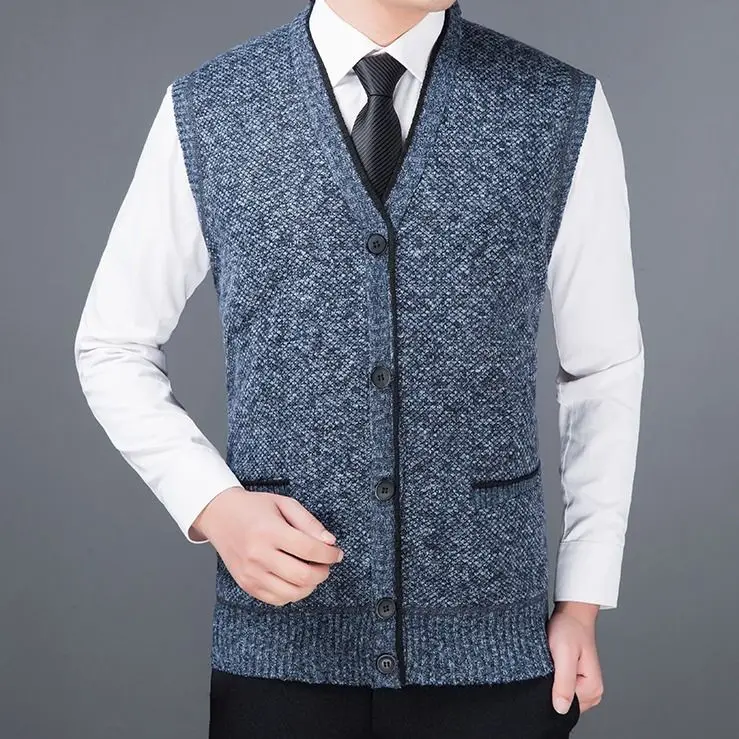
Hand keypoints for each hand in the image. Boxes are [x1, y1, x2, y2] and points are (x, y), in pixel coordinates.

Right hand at [190, 486, 343, 605]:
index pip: (309, 549)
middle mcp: (258, 554)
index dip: (329, 554)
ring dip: (310, 586)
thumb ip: (309, 523)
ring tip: (313, 572)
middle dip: (323, 572)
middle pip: (303, 575)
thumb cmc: (254, 507)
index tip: (337, 553)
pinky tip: (296, 580)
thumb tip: (330, 542)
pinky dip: (293, 594)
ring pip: (292, 593)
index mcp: (269, 531)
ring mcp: (251, 573)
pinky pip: (277, 600)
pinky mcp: (246, 585)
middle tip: (326, 564)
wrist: (220, 515)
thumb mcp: (284, 504)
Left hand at [547, 601, 603, 714]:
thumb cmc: (569, 628)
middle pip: (564, 703)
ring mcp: (584, 687)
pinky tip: (552, 663)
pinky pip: (560, 687)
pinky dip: (552, 677)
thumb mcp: (564, 654)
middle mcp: (592, 692)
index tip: (548, 673)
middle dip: (551, 687)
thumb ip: (564, 682)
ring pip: (560, 695)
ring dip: (551, 681)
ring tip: (552, 661)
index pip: (565, 707)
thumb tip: (560, 709)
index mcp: (593, 690)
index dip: (551, 693)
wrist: (572, 613)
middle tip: (550, 665)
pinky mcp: (575, 679)